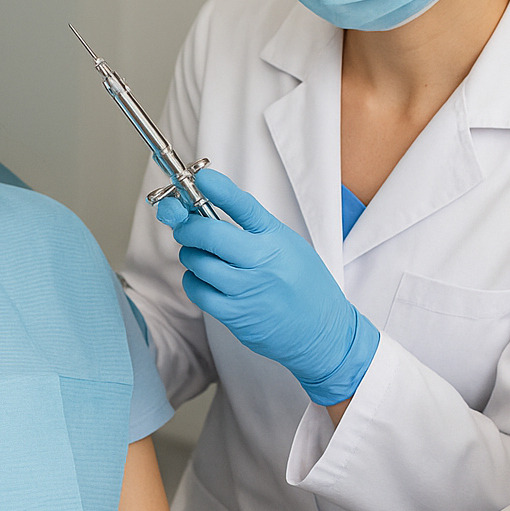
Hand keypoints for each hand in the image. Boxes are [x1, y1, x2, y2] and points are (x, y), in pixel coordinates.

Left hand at [157, 168, 377, 405]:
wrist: (324, 333)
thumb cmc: (303, 284)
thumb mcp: (288, 245)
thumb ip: (252, 229)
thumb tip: (206, 207)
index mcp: (276, 239)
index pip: (244, 207)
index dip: (220, 190)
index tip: (201, 178)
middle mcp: (261, 262)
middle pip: (209, 234)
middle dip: (188, 226)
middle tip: (185, 225)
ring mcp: (247, 290)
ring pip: (197, 262)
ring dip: (190, 254)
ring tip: (200, 255)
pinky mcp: (235, 315)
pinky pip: (197, 290)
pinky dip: (193, 280)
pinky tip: (204, 278)